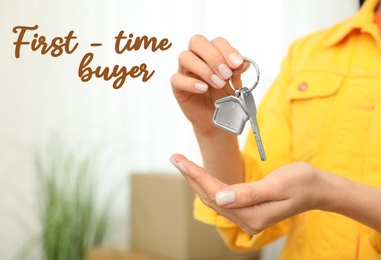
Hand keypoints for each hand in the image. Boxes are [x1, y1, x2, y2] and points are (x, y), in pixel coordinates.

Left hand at [169, 154, 326, 234]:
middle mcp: (247, 220)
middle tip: (175, 158)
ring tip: (183, 164)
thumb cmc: (303, 183)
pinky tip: (200, 176)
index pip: (216, 195)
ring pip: (214, 199)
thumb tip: (220, 198)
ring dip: (197, 181)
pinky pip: (223, 198)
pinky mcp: (249, 210)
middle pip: (211, 198)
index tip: (181, 161)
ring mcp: (247, 217)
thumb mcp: (278, 184)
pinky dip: (209, 185)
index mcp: (253, 215)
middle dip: (191, 177)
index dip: (197, 176)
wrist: (319, 189)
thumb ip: (249, 193)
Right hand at [170, 35, 245, 133]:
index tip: (236, 64)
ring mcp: (185, 71)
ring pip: (185, 57)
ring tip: (217, 83)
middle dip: (213, 57)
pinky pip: (177, 79)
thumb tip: (244, 62)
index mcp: (212, 53)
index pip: (216, 41)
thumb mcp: (235, 83)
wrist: (215, 117)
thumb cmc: (223, 96)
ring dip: (204, 69)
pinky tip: (203, 89)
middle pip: (197, 42)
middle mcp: (196, 58)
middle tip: (225, 74)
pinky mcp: (177, 86)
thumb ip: (237, 72)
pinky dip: (191, 83)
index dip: (227, 50)